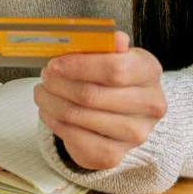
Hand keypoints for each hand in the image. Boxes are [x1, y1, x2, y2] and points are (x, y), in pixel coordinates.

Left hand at [34, 30, 165, 170]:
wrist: (124, 110)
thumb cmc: (112, 75)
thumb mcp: (111, 52)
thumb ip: (106, 43)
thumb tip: (114, 38)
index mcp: (149, 71)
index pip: (114, 69)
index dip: (78, 66)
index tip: (54, 64)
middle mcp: (150, 105)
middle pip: (92, 96)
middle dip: (59, 85)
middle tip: (44, 77)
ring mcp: (135, 134)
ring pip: (80, 117)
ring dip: (51, 102)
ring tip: (42, 92)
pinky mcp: (115, 155)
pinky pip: (76, 139)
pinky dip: (55, 123)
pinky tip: (49, 111)